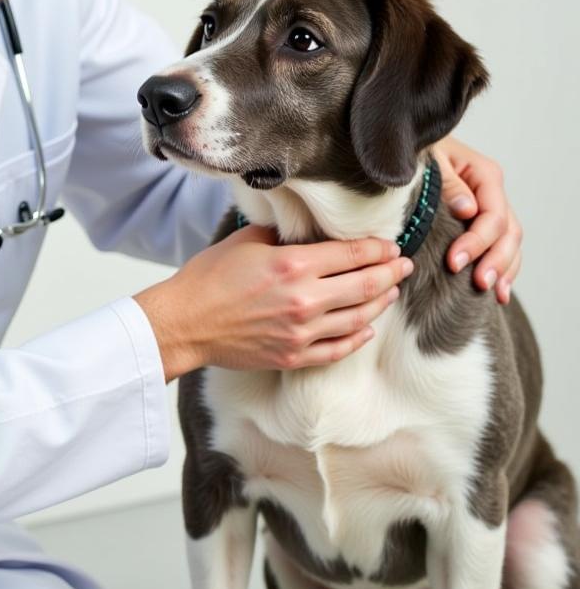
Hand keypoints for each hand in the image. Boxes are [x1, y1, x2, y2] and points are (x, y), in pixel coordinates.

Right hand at [134, 225, 412, 380]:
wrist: (184, 323)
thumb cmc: (208, 278)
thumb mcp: (244, 241)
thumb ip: (280, 235)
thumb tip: (303, 232)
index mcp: (293, 265)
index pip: (352, 254)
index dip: (377, 249)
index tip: (389, 245)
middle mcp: (305, 299)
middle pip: (365, 285)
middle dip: (390, 273)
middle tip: (404, 265)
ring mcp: (301, 332)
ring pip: (358, 318)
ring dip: (380, 303)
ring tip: (390, 292)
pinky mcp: (293, 356)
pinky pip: (338, 348)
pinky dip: (358, 337)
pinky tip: (366, 328)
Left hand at [433, 136, 521, 303]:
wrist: (405, 146)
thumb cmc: (417, 151)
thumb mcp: (428, 160)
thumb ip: (448, 184)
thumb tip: (468, 210)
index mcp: (483, 174)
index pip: (492, 215)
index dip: (477, 241)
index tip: (455, 261)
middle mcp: (491, 192)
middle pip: (507, 232)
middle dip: (495, 260)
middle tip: (478, 283)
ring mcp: (489, 207)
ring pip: (509, 242)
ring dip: (504, 268)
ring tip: (493, 292)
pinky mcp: (480, 221)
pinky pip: (500, 246)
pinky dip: (502, 267)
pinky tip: (498, 290)